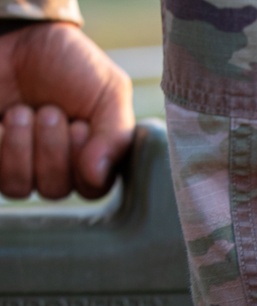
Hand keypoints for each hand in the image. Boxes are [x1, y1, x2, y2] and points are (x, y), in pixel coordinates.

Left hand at [0, 22, 133, 198]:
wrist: (20, 35)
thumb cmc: (70, 63)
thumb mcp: (110, 93)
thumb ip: (116, 136)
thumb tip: (98, 177)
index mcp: (94, 156)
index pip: (92, 188)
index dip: (85, 161)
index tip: (81, 125)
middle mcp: (58, 166)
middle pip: (56, 190)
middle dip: (52, 148)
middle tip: (50, 110)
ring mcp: (21, 162)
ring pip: (22, 187)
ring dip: (22, 147)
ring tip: (23, 111)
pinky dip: (1, 145)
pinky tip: (2, 121)